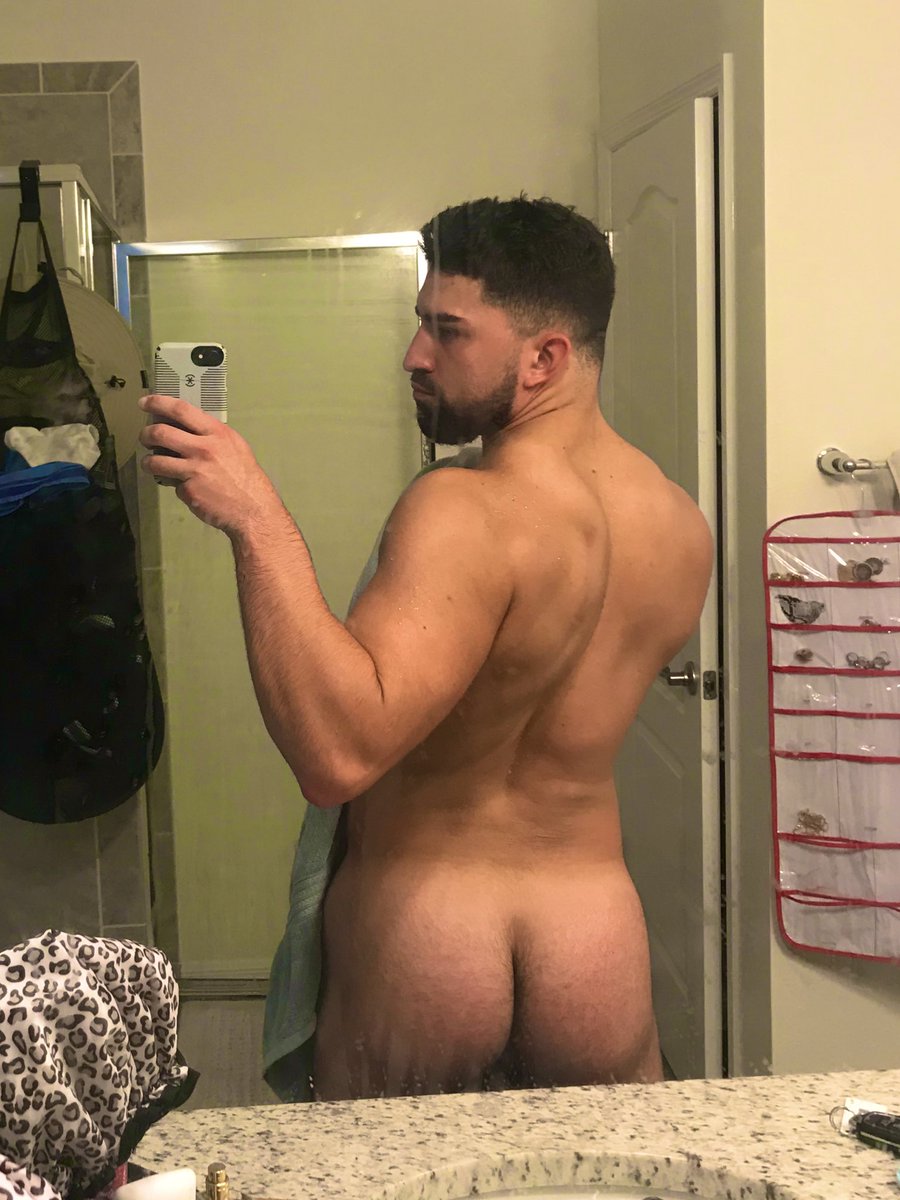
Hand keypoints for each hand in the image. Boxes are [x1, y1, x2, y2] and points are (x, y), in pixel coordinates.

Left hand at [138, 394, 280, 538]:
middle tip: (145, 438)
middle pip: (160, 433)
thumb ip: (211, 436)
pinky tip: (184, 487)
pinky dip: (174, 485)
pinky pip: (172, 483)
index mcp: (216, 433)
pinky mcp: (188, 490)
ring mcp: (194, 470)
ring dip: (148, 462)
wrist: (253, 509)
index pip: (181, 410)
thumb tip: (186, 430)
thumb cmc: (246, 477)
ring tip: (150, 464)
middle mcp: (203, 448)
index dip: (158, 403)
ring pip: (155, 460)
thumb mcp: (234, 446)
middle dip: (145, 434)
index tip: (144, 402)